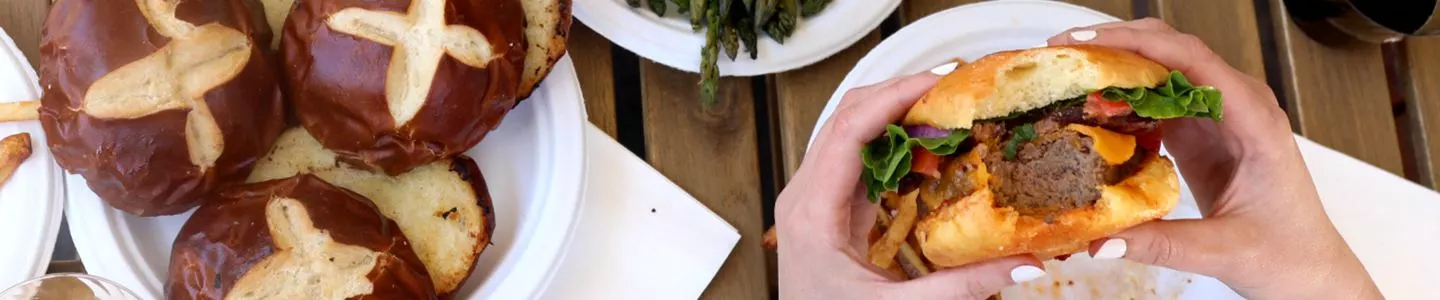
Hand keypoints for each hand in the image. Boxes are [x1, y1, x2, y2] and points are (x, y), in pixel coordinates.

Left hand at [775, 72, 1043, 298]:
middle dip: (898, 94)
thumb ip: (963, 286)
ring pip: (847, 131)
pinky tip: (924, 146)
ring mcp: (809, 199)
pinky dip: (888, 142)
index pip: (848, 132)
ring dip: (893, 114)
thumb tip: (1025, 261)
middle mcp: (802, 197)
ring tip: (944, 109)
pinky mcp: (822, 207)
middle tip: (952, 88)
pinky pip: (852, 157)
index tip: (939, 83)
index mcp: (811, 214)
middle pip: (845, 118)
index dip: (893, 98)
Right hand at [1048, 18, 1381, 298]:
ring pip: (1161, 70)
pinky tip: (1089, 107)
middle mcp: (1238, 107)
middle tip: (1063, 52)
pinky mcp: (1199, 132)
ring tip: (1066, 74)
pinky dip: (1121, 96)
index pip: (1193, 61)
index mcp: (1255, 121)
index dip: (1139, 45)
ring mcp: (1218, 117)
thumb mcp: (1224, 252)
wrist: (1308, 270)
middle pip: (1172, 51)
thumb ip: (1162, 244)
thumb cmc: (1287, 255)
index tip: (1090, 44)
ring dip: (1115, 66)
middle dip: (1116, 44)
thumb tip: (1101, 240)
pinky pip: (1156, 99)